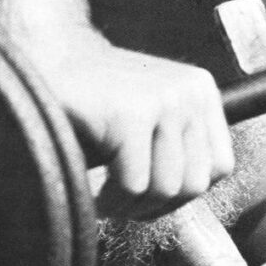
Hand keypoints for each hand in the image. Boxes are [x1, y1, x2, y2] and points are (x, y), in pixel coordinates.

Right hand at [47, 32, 233, 219]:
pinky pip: (134, 185)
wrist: (45, 59)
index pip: (219, 167)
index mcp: (200, 91)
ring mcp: (163, 101)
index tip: (150, 198)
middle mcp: (189, 92)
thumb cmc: (93, 96)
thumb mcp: (151, 111)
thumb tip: (186, 196)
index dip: (183, 193)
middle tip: (123, 203)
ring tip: (106, 197)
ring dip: (130, 206)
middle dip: (155, 206)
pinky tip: (94, 191)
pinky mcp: (131, 115)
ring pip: (165, 189)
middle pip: (194, 184)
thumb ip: (177, 144)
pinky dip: (110, 200)